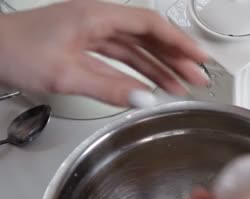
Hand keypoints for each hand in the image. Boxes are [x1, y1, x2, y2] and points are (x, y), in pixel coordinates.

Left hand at [0, 0, 206, 105]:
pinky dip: (139, 71)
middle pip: (149, 36)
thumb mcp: (64, 74)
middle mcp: (97, 20)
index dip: (179, 42)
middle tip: (198, 76)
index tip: (199, 57)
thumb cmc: (14, 52)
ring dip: (161, 66)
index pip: (150, 25)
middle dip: (176, 56)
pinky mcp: (85, 45)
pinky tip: (152, 85)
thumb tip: (145, 99)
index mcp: (96, 17)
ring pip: (137, 48)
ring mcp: (91, 33)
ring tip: (182, 85)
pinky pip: (122, 56)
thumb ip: (109, 87)